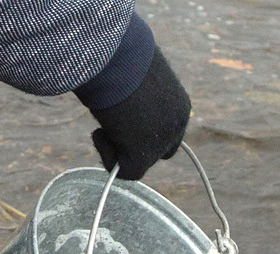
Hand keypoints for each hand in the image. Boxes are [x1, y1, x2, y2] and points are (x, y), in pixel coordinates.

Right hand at [89, 47, 190, 180]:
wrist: (115, 56)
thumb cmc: (121, 55)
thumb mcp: (138, 75)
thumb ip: (139, 93)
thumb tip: (123, 94)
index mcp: (180, 105)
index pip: (168, 130)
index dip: (146, 129)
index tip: (126, 115)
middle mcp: (177, 126)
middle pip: (158, 150)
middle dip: (136, 142)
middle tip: (115, 123)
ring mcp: (161, 142)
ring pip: (140, 160)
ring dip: (119, 145)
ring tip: (104, 119)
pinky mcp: (142, 155)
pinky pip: (126, 172)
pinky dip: (107, 156)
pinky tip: (98, 132)